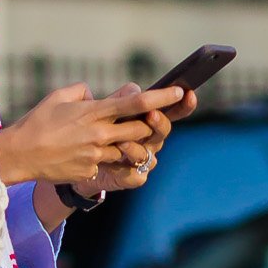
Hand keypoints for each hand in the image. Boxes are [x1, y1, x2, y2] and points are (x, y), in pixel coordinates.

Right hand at [0, 83, 176, 188]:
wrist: (19, 155)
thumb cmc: (36, 123)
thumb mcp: (58, 97)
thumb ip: (83, 92)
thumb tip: (97, 95)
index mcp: (94, 111)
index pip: (137, 103)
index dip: (162, 97)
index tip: (180, 91)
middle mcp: (100, 134)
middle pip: (141, 129)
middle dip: (149, 125)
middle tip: (149, 120)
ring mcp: (96, 155)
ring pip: (128, 150)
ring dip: (126, 144)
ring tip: (109, 139)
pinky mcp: (90, 170)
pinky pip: (107, 164)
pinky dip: (103, 159)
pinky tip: (81, 155)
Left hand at [70, 82, 191, 196]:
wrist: (79, 161)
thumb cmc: (96, 132)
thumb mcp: (106, 111)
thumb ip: (121, 99)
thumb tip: (135, 90)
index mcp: (150, 122)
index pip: (172, 112)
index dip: (183, 105)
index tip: (188, 93)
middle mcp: (151, 141)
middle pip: (163, 131)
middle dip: (159, 122)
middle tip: (150, 114)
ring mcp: (144, 161)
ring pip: (149, 154)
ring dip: (136, 146)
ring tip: (122, 141)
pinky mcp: (133, 178)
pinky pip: (135, 174)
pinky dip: (125, 167)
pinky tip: (113, 161)